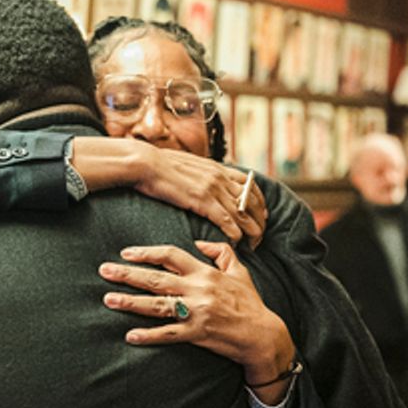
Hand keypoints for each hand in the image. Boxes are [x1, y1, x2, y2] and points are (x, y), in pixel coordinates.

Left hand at [99, 241, 295, 401]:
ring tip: (108, 299)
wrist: (262, 334)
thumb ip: (221, 252)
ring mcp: (196, 312)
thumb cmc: (249, 302)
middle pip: (156, 279)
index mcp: (205, 273)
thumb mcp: (239, 271)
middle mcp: (198, 290)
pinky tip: (130, 335)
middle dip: (128, 274)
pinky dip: (149, 336)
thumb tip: (199, 242)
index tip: (126, 253)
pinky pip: (168, 335)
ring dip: (130, 302)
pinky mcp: (197, 334)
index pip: (171, 256)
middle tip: (104, 271)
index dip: (147, 253)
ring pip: (157, 305)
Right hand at [131, 149, 267, 247]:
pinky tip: (237, 243)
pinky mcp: (202, 201)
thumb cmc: (160, 165)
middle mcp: (220, 177)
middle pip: (252, 200)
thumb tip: (203, 180)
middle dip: (260, 219)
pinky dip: (235, 233)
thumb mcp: (187, 165)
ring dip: (252, 230)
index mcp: (217, 168)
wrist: (145, 163)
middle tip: (260, 235)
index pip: (250, 183)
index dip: (259, 201)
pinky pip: (227, 220)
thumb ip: (200, 173)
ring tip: (254, 244)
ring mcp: (213, 188)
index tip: (261, 214)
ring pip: (244, 212)